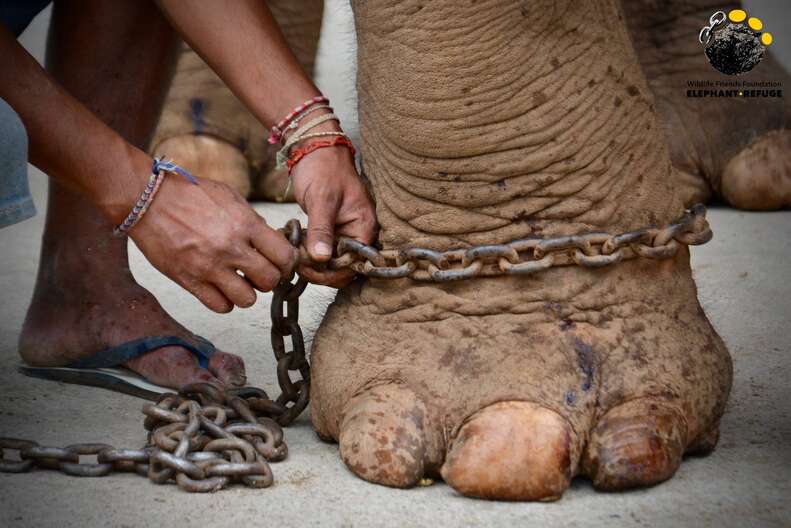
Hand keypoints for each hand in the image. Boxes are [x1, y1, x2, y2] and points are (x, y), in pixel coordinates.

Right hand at [130, 175, 296, 312]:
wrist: (148, 200)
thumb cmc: (190, 194)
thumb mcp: (230, 197)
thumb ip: (252, 220)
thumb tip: (270, 241)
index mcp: (245, 224)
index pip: (284, 255)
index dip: (287, 262)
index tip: (281, 263)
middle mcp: (230, 248)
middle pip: (270, 281)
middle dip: (269, 279)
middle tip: (259, 272)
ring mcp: (209, 267)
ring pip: (247, 300)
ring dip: (247, 293)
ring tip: (238, 281)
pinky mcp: (189, 281)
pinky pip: (220, 306)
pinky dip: (224, 302)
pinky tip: (220, 288)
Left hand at [290, 143, 377, 287]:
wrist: (314, 147)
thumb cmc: (323, 167)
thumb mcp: (321, 199)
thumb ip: (321, 230)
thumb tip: (321, 259)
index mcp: (365, 226)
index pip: (354, 264)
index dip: (332, 272)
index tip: (308, 267)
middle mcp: (359, 233)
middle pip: (344, 267)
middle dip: (321, 270)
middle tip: (297, 263)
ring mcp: (346, 232)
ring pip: (332, 262)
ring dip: (313, 262)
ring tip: (295, 254)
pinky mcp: (333, 230)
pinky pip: (325, 250)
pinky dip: (310, 252)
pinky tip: (297, 247)